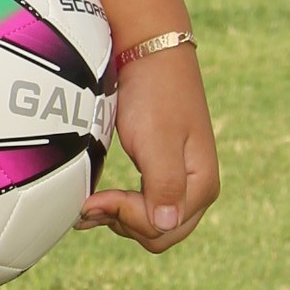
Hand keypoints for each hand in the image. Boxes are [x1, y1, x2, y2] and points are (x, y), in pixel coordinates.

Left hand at [81, 43, 217, 251]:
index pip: (162, 229)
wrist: (151, 55)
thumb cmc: (154, 95)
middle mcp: (197, 190)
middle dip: (122, 223)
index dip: (126, 217)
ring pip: (150, 225)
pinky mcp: (164, 174)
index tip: (96, 197)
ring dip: (118, 218)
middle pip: (158, 234)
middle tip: (88, 204)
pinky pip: (144, 207)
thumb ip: (164, 183)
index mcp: (202, 185)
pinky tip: (97, 201)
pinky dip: (120, 208)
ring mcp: (182, 183)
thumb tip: (166, 225)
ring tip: (87, 204)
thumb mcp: (157, 139)